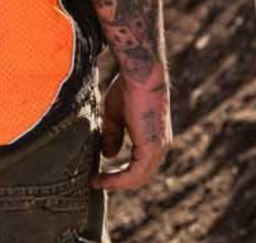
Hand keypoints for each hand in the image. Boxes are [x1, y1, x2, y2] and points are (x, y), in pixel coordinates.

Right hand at [95, 72, 171, 190]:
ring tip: (95, 182)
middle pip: (139, 176)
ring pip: (138, 178)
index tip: (98, 176)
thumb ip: (113, 135)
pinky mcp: (152, 146)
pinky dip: (118, 180)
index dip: (119, 174)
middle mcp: (160, 146)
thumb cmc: (128, 87)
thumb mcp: (116, 115)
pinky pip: (136, 173)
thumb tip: (109, 155)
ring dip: (115, 183)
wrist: (140, 73)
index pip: (139, 166)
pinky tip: (101, 178)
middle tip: (95, 181)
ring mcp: (158, 147)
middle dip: (117, 181)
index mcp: (154, 138)